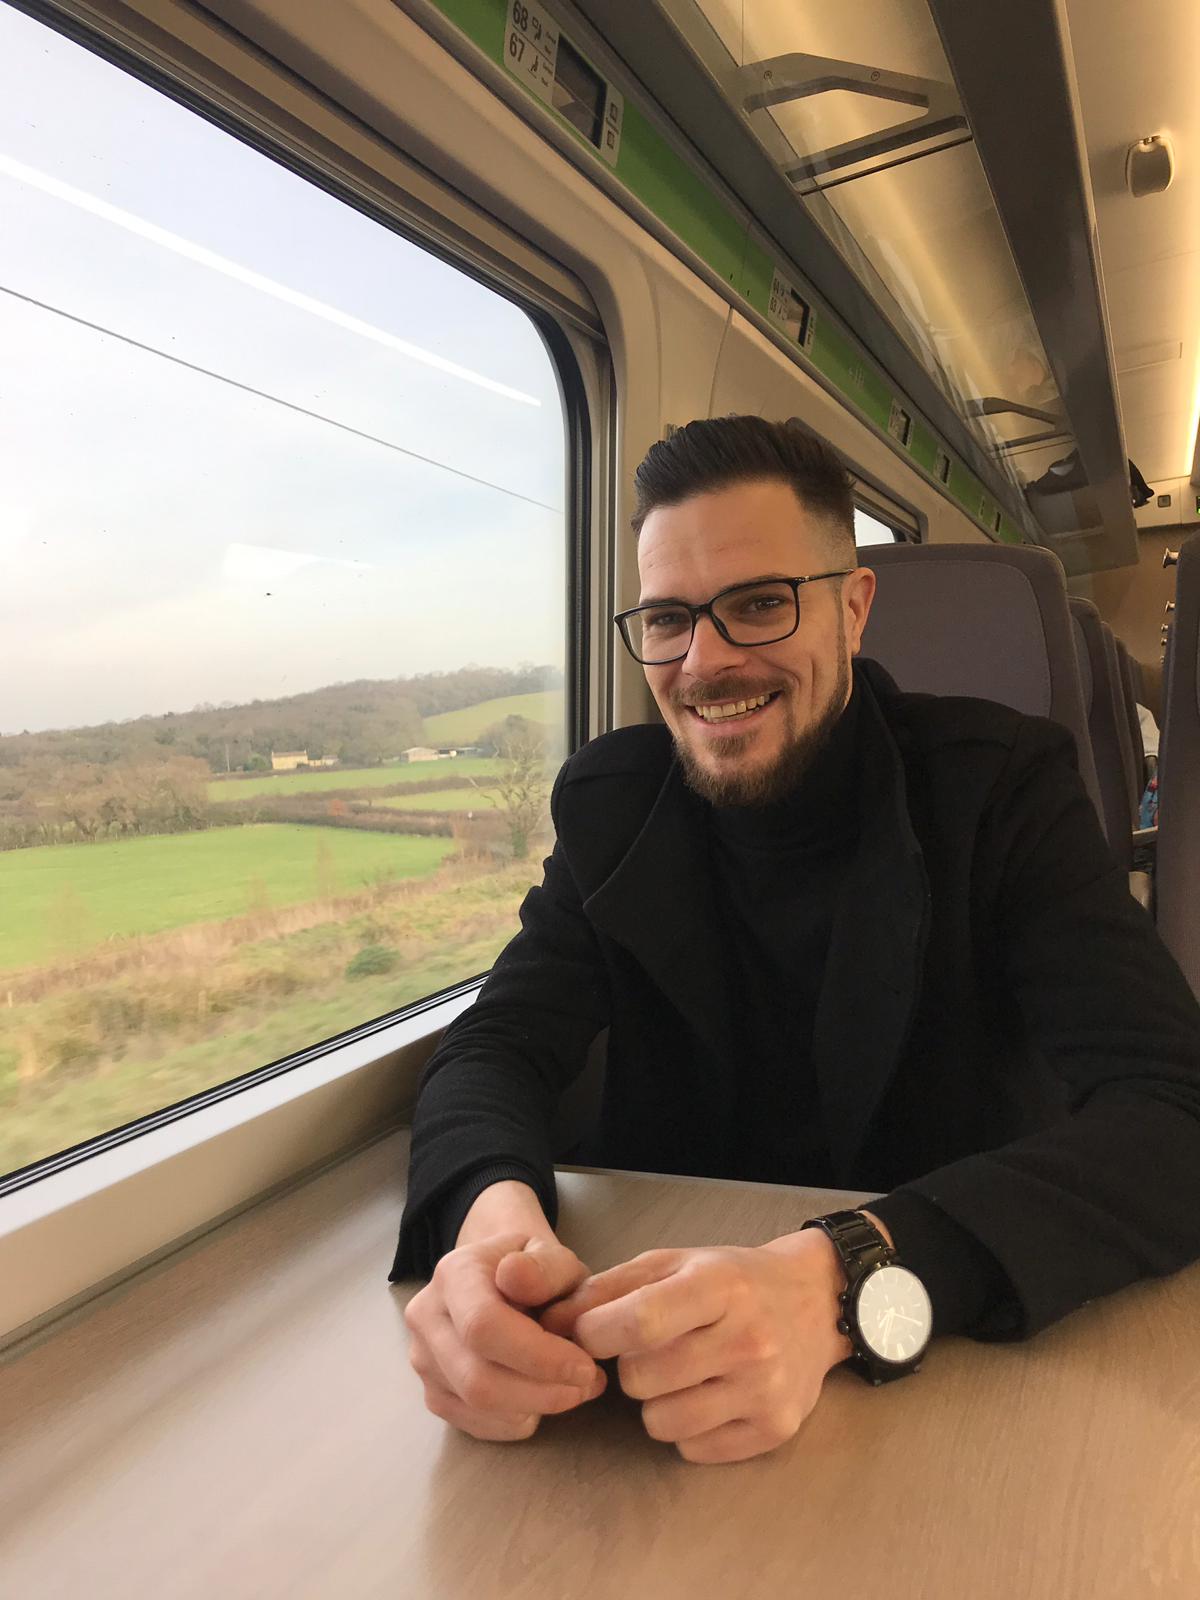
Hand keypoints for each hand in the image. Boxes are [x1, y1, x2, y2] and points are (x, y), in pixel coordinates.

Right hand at [404, 1232, 607, 1441]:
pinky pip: (476, 1424)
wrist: (502, 1277)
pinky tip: (543, 1396)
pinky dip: (519, 1419)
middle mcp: (426, 1317)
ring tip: (574, 1387)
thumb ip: (544, 1265)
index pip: (483, 1326)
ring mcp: (424, 1360)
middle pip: (477, 1379)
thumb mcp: (553, 1254)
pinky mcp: (434, 1393)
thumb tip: (516, 1276)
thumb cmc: (535, 1269)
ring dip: (535, 1407)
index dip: (538, 1356)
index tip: (585, 1366)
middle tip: (588, 1384)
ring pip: (477, 1407)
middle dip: (541, 1392)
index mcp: (454, 1273)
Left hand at [538, 1232, 850, 1463]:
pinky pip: (692, 1450)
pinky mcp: (774, 1430)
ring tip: (682, 1374)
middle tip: (653, 1351)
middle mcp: (748, 1340)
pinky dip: (688, 1429)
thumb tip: (548, 1322)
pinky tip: (709, 1395)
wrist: (814, 1303)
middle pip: (641, 1380)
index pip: (639, 1322)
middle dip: (631, 1367)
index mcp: (719, 1287)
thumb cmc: (731, 1280)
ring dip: (656, 1402)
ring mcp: (765, 1390)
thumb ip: (608, 1289)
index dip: (597, 1333)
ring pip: (661, 1424)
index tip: (593, 1333)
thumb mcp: (672, 1263)